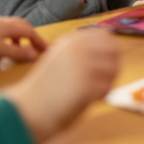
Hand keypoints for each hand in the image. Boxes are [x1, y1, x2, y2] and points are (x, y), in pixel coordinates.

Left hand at [0, 15, 46, 60]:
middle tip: (38, 48)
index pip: (31, 33)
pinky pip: (7, 29)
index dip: (40, 42)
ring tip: (22, 49)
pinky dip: (12, 37)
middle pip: (25, 27)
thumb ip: (17, 53)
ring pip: (15, 27)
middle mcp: (6, 22)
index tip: (47, 51)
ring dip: (23, 37)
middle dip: (34, 37)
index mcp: (11, 27)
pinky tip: (5, 45)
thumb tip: (34, 55)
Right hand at [6, 29, 118, 143]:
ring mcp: (82, 65)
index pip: (106, 36)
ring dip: (108, 81)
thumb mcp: (61, 59)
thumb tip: (115, 49)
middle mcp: (77, 49)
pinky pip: (107, 87)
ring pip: (114, 69)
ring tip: (92, 91)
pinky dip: (102, 95)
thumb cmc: (45, 87)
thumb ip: (83, 52)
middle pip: (115, 50)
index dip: (109, 51)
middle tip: (103, 79)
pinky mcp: (86, 84)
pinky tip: (88, 100)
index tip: (104, 64)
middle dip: (113, 65)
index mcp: (70, 41)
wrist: (28, 107)